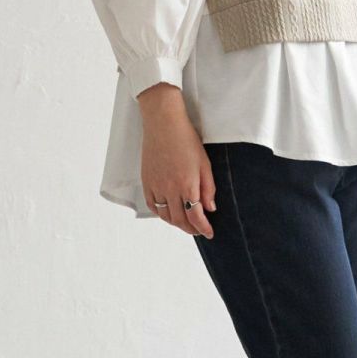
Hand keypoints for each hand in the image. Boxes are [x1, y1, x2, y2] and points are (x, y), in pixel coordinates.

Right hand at [137, 84, 216, 237]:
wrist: (163, 124)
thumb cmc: (186, 140)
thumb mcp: (204, 163)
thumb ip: (208, 188)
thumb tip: (210, 208)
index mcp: (187, 185)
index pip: (195, 216)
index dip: (203, 228)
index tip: (209, 233)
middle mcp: (170, 189)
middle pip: (180, 220)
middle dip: (191, 229)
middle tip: (199, 230)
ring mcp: (156, 186)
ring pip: (165, 216)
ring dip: (176, 223)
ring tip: (185, 223)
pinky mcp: (146, 182)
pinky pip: (152, 206)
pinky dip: (161, 214)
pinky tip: (169, 213)